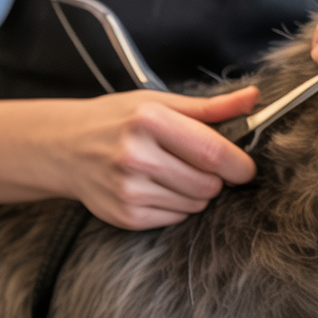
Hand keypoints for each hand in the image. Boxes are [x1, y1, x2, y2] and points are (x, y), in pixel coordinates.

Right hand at [50, 87, 259, 229]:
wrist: (64, 148)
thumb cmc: (116, 121)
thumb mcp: (158, 103)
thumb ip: (210, 108)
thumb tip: (253, 99)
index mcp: (148, 121)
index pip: (212, 151)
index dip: (239, 164)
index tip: (244, 166)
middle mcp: (136, 156)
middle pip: (209, 183)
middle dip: (214, 177)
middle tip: (195, 163)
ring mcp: (129, 190)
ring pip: (196, 203)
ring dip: (195, 191)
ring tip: (169, 172)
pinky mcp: (126, 215)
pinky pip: (176, 218)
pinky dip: (175, 205)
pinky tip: (155, 187)